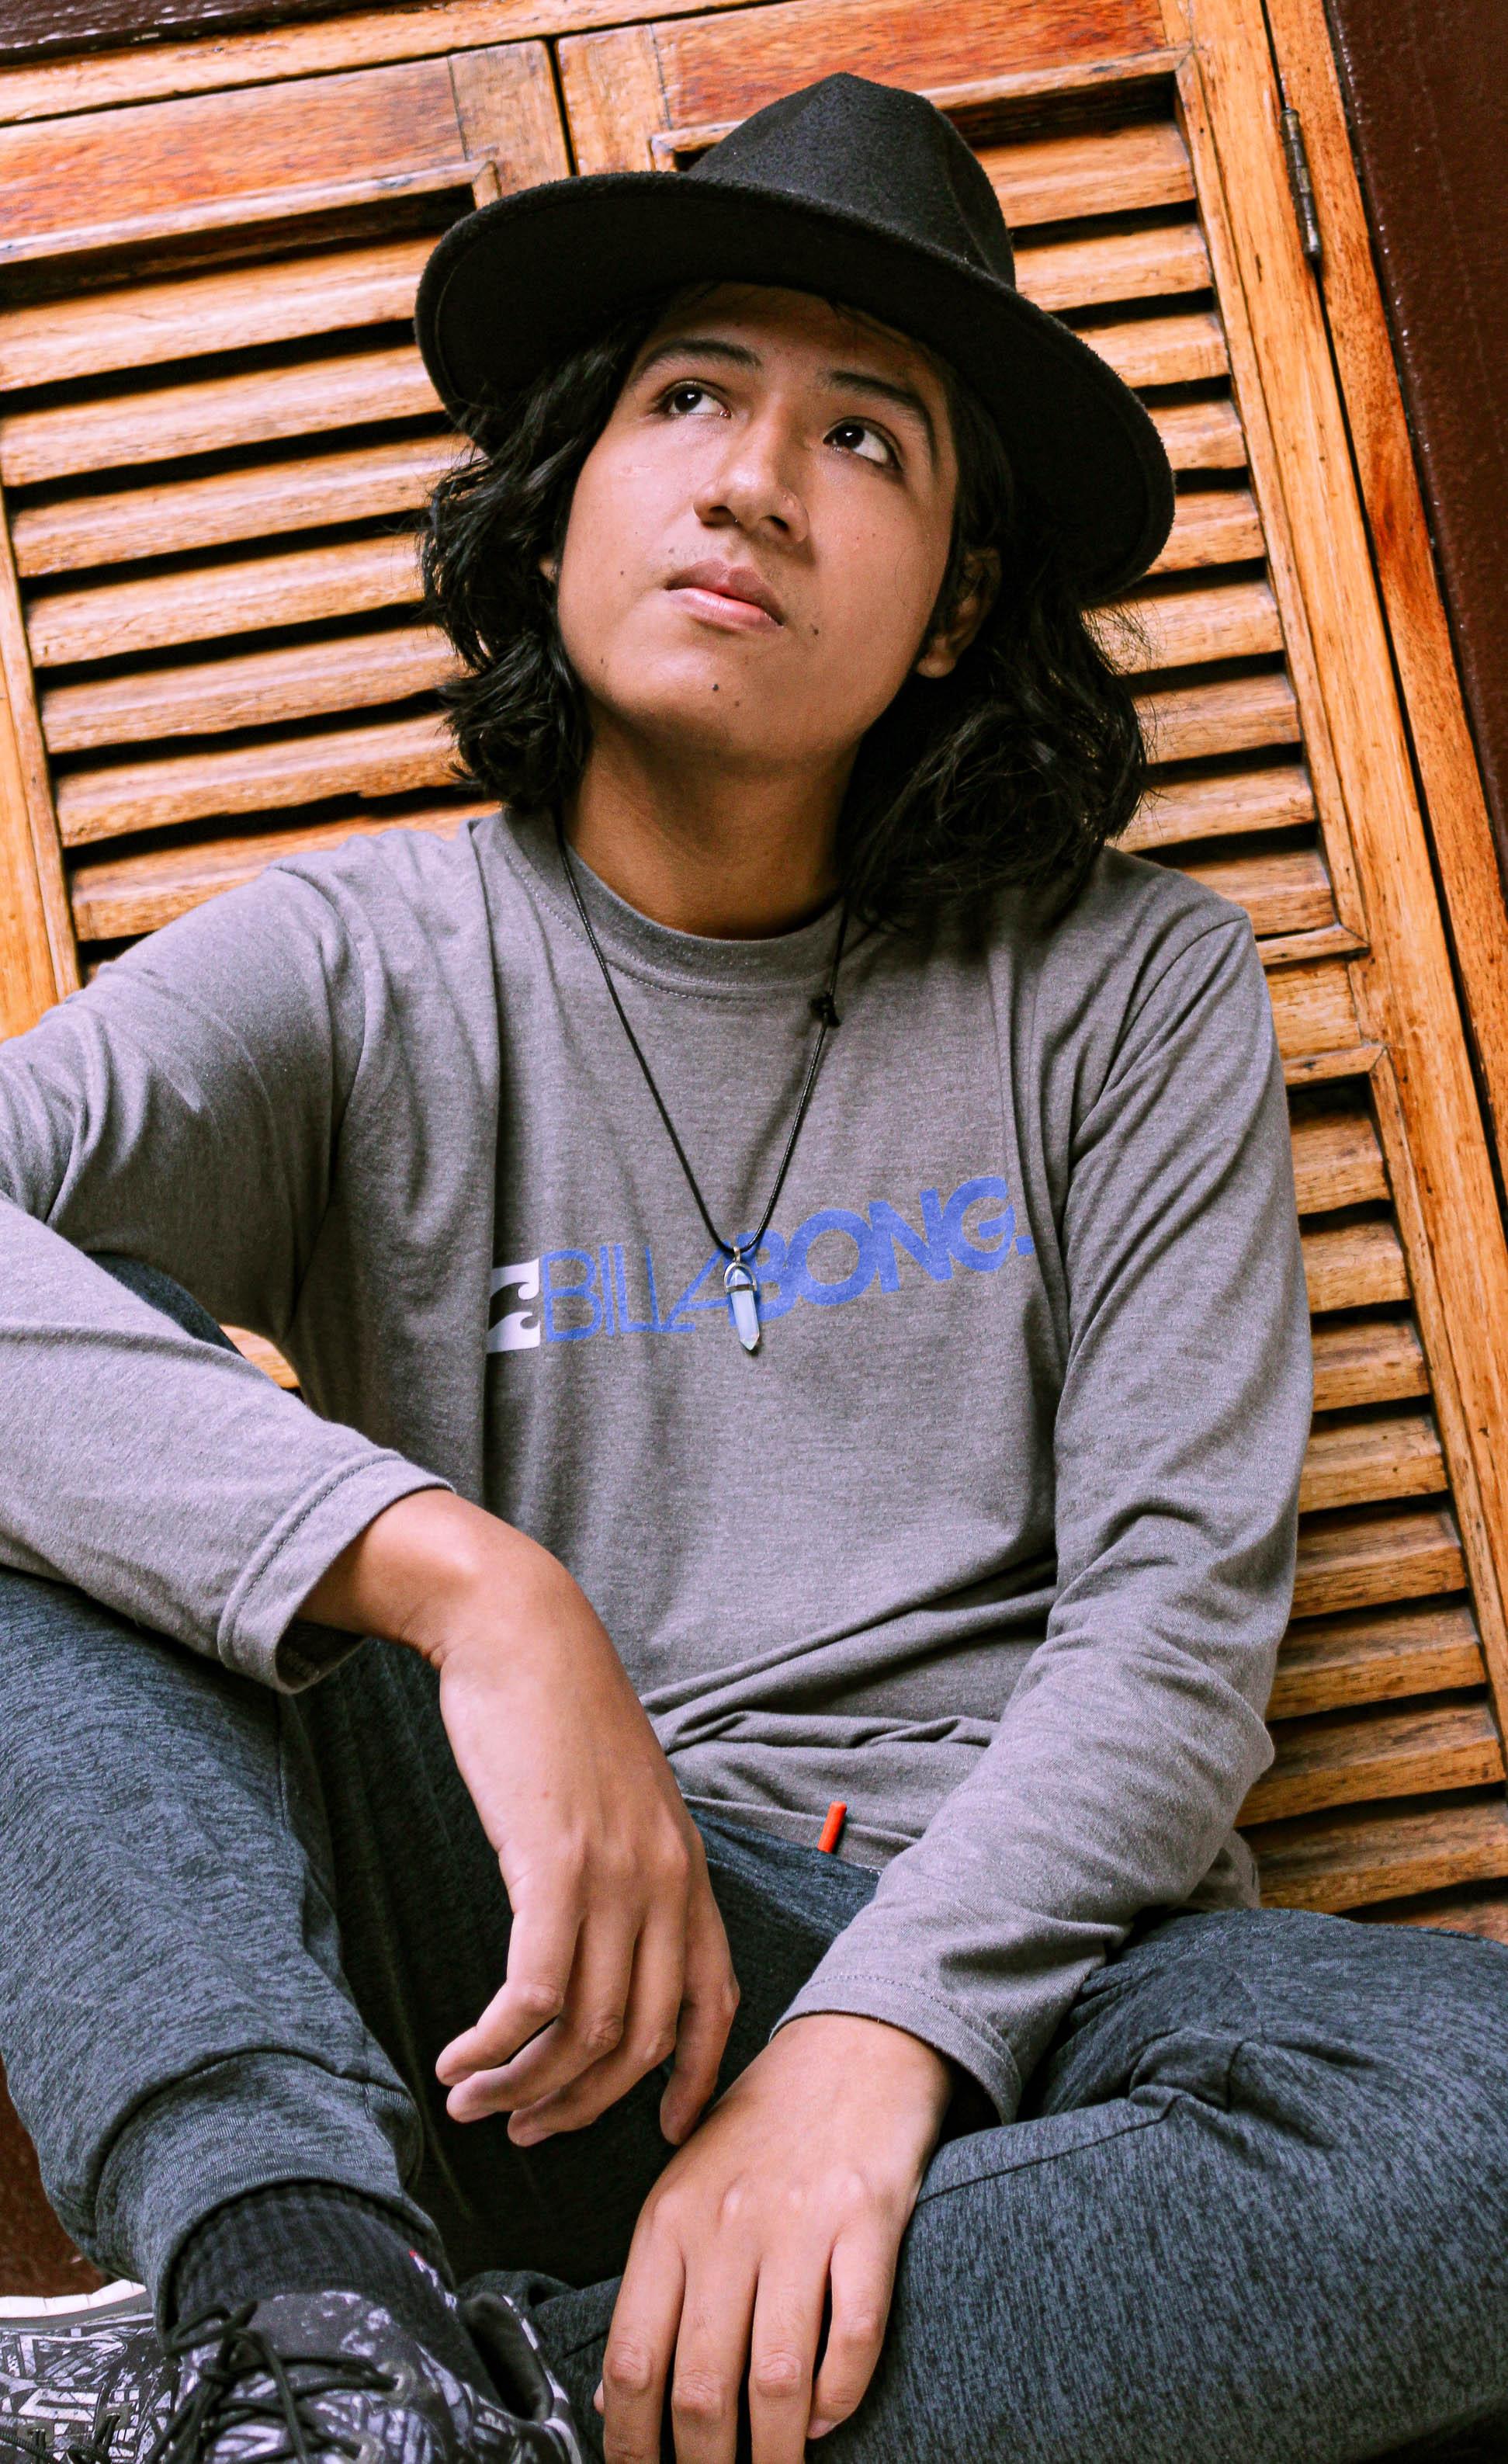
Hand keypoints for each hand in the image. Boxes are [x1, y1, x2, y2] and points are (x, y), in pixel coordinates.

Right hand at [301, 1490, 737, 2144]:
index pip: (717, 2001)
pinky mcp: (555, 1865)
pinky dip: (497, 2042)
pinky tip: (459, 2055)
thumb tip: (605, 1937)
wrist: (521, 1631)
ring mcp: (616, 1876)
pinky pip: (537, 1993)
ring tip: (472, 2098)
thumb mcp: (618, 1796)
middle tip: (523, 2129)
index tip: (659, 2134)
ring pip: (587, 2030)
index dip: (695, 2082)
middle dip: (583, 2105)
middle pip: (644, 2039)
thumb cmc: (558, 1711)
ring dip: (525, 2084)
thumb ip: (627, 1865)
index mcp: (689, 1868)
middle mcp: (666, 1881)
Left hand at [598, 2012, 953, 2463]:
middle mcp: (726, 2223)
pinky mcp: (868, 2218)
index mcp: (668, 2220)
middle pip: (701, 2385)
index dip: (631, 2444)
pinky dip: (839, 2395)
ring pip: (775, 2378)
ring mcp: (799, 2221)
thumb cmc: (763, 2129)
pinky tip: (826, 2416)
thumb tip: (613, 2398)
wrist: (851, 2043)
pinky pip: (854, 2335)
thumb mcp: (686, 2191)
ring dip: (774, 2453)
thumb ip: (654, 2289)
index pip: (632, 2359)